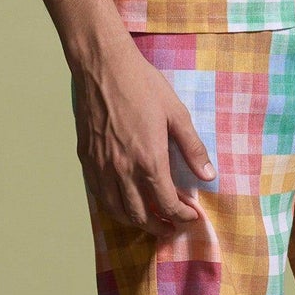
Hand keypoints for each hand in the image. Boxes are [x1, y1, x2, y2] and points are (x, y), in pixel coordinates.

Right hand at [72, 39, 216, 238]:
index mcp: (149, 160)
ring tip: (149, 221)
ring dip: (135, 221)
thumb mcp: (176, 113)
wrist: (102, 66)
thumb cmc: (142, 85)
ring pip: (116, 210)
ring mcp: (101, 166)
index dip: (181, 216)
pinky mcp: (86, 159)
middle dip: (159, 227)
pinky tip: (122, 203)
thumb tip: (209, 175)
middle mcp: (122, 170)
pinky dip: (113, 206)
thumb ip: (193, 148)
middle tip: (171, 228)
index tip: (191, 217)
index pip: (167, 204)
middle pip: (140, 215)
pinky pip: (98, 195)